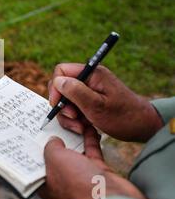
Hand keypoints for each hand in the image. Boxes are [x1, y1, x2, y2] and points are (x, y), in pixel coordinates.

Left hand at [39, 126, 146, 198]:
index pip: (36, 162)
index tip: (32, 133)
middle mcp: (63, 180)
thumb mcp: (56, 160)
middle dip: (55, 138)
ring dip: (74, 136)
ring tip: (70, 119)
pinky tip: (88, 126)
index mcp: (46, 183)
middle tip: (51, 121)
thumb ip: (51, 147)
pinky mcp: (98, 171)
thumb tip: (52, 140)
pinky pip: (92, 151)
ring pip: (75, 151)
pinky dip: (90, 138)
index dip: (34, 148)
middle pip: (56, 154)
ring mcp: (81, 175)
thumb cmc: (78, 185)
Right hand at [48, 63, 162, 141]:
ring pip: (65, 101)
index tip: (58, 104)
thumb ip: (76, 92)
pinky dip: (75, 120)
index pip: (61, 71)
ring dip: (69, 116)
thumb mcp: (97, 106)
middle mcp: (89, 79)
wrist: (142, 127)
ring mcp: (88, 91)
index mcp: (92, 73)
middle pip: (61, 87)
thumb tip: (58, 81)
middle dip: (63, 105)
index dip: (56, 87)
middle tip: (74, 118)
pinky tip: (85, 126)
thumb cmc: (124, 117)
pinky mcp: (89, 101)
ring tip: (82, 126)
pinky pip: (73, 108)